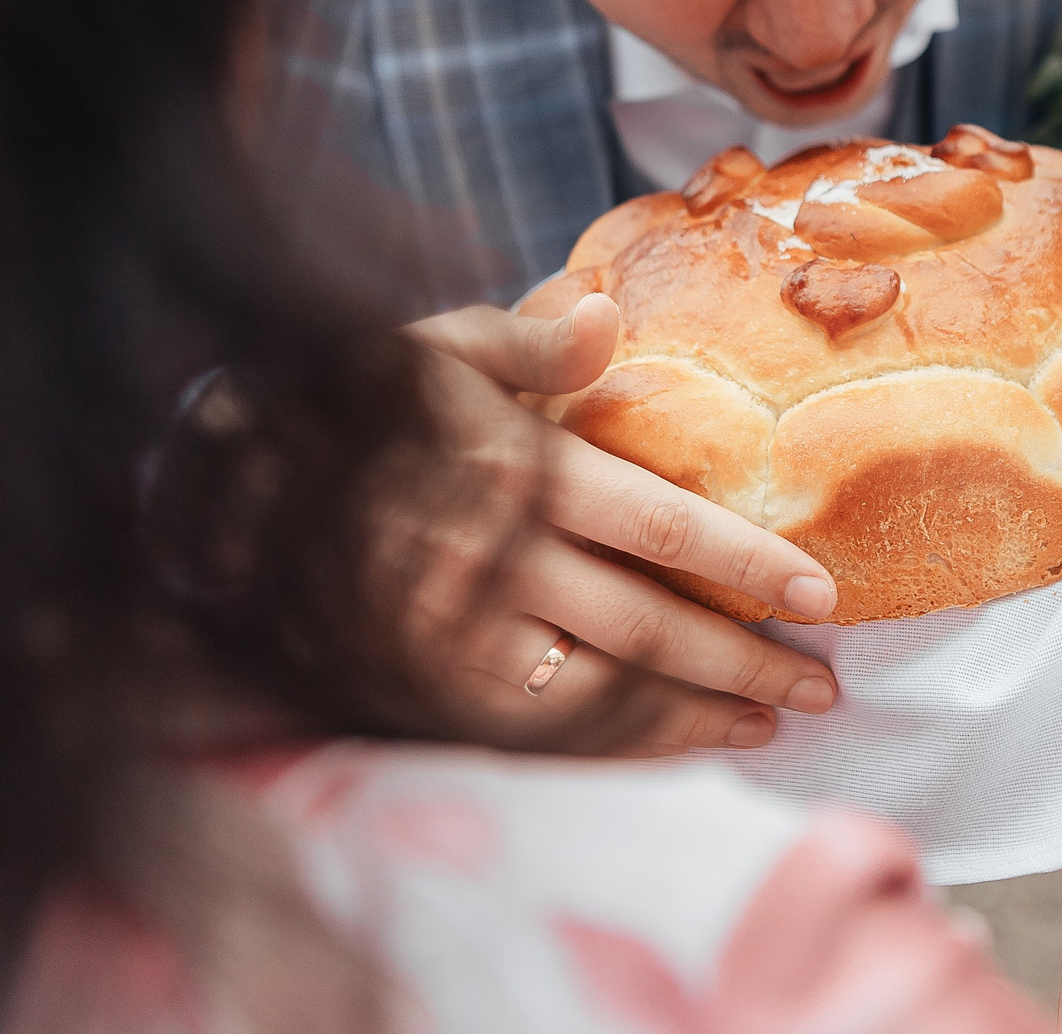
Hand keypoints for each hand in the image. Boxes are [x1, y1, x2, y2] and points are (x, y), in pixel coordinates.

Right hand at [404, 294, 839, 752]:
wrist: (242, 487)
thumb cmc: (365, 403)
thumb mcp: (443, 346)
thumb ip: (535, 343)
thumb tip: (608, 314)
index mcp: (515, 473)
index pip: (657, 528)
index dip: (744, 568)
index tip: (819, 598)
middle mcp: (492, 563)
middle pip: (645, 628)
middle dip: (742, 666)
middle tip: (820, 690)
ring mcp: (455, 636)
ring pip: (598, 694)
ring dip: (687, 721)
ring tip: (761, 729)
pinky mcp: (423, 687)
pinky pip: (533, 732)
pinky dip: (608, 747)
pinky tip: (663, 747)